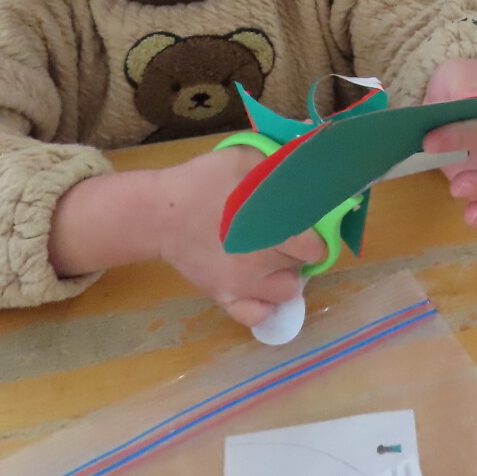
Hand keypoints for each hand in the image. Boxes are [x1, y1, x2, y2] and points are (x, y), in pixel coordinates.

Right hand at [153, 149, 326, 328]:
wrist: (159, 213)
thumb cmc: (204, 182)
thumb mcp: (247, 159)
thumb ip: (279, 169)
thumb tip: (303, 171)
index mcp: (274, 231)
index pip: (316, 250)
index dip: (317, 238)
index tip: (308, 226)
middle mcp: (263, 264)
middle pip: (302, 268)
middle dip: (299, 252)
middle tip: (285, 235)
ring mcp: (243, 286)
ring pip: (286, 293)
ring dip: (284, 277)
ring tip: (272, 259)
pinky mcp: (223, 298)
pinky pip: (256, 316)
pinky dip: (263, 306)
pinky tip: (259, 287)